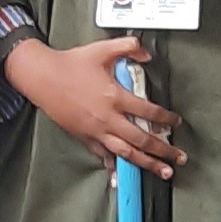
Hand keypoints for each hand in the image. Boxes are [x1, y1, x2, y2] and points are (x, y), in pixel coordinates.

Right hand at [3, 36, 183, 178]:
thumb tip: (146, 53)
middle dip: (163, 150)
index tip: (175, 122)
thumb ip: (128, 47)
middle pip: (142, 139)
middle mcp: (107, 118)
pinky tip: (122, 174)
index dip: (166, 118)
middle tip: (178, 157)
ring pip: (126, 153)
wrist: (42, 77)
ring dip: (146, 164)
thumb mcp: (102, 49)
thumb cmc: (70, 64)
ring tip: (162, 171)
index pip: (148, 112)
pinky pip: (102, 155)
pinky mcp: (84, 137)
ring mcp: (96, 131)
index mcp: (115, 97)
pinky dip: (114, 166)